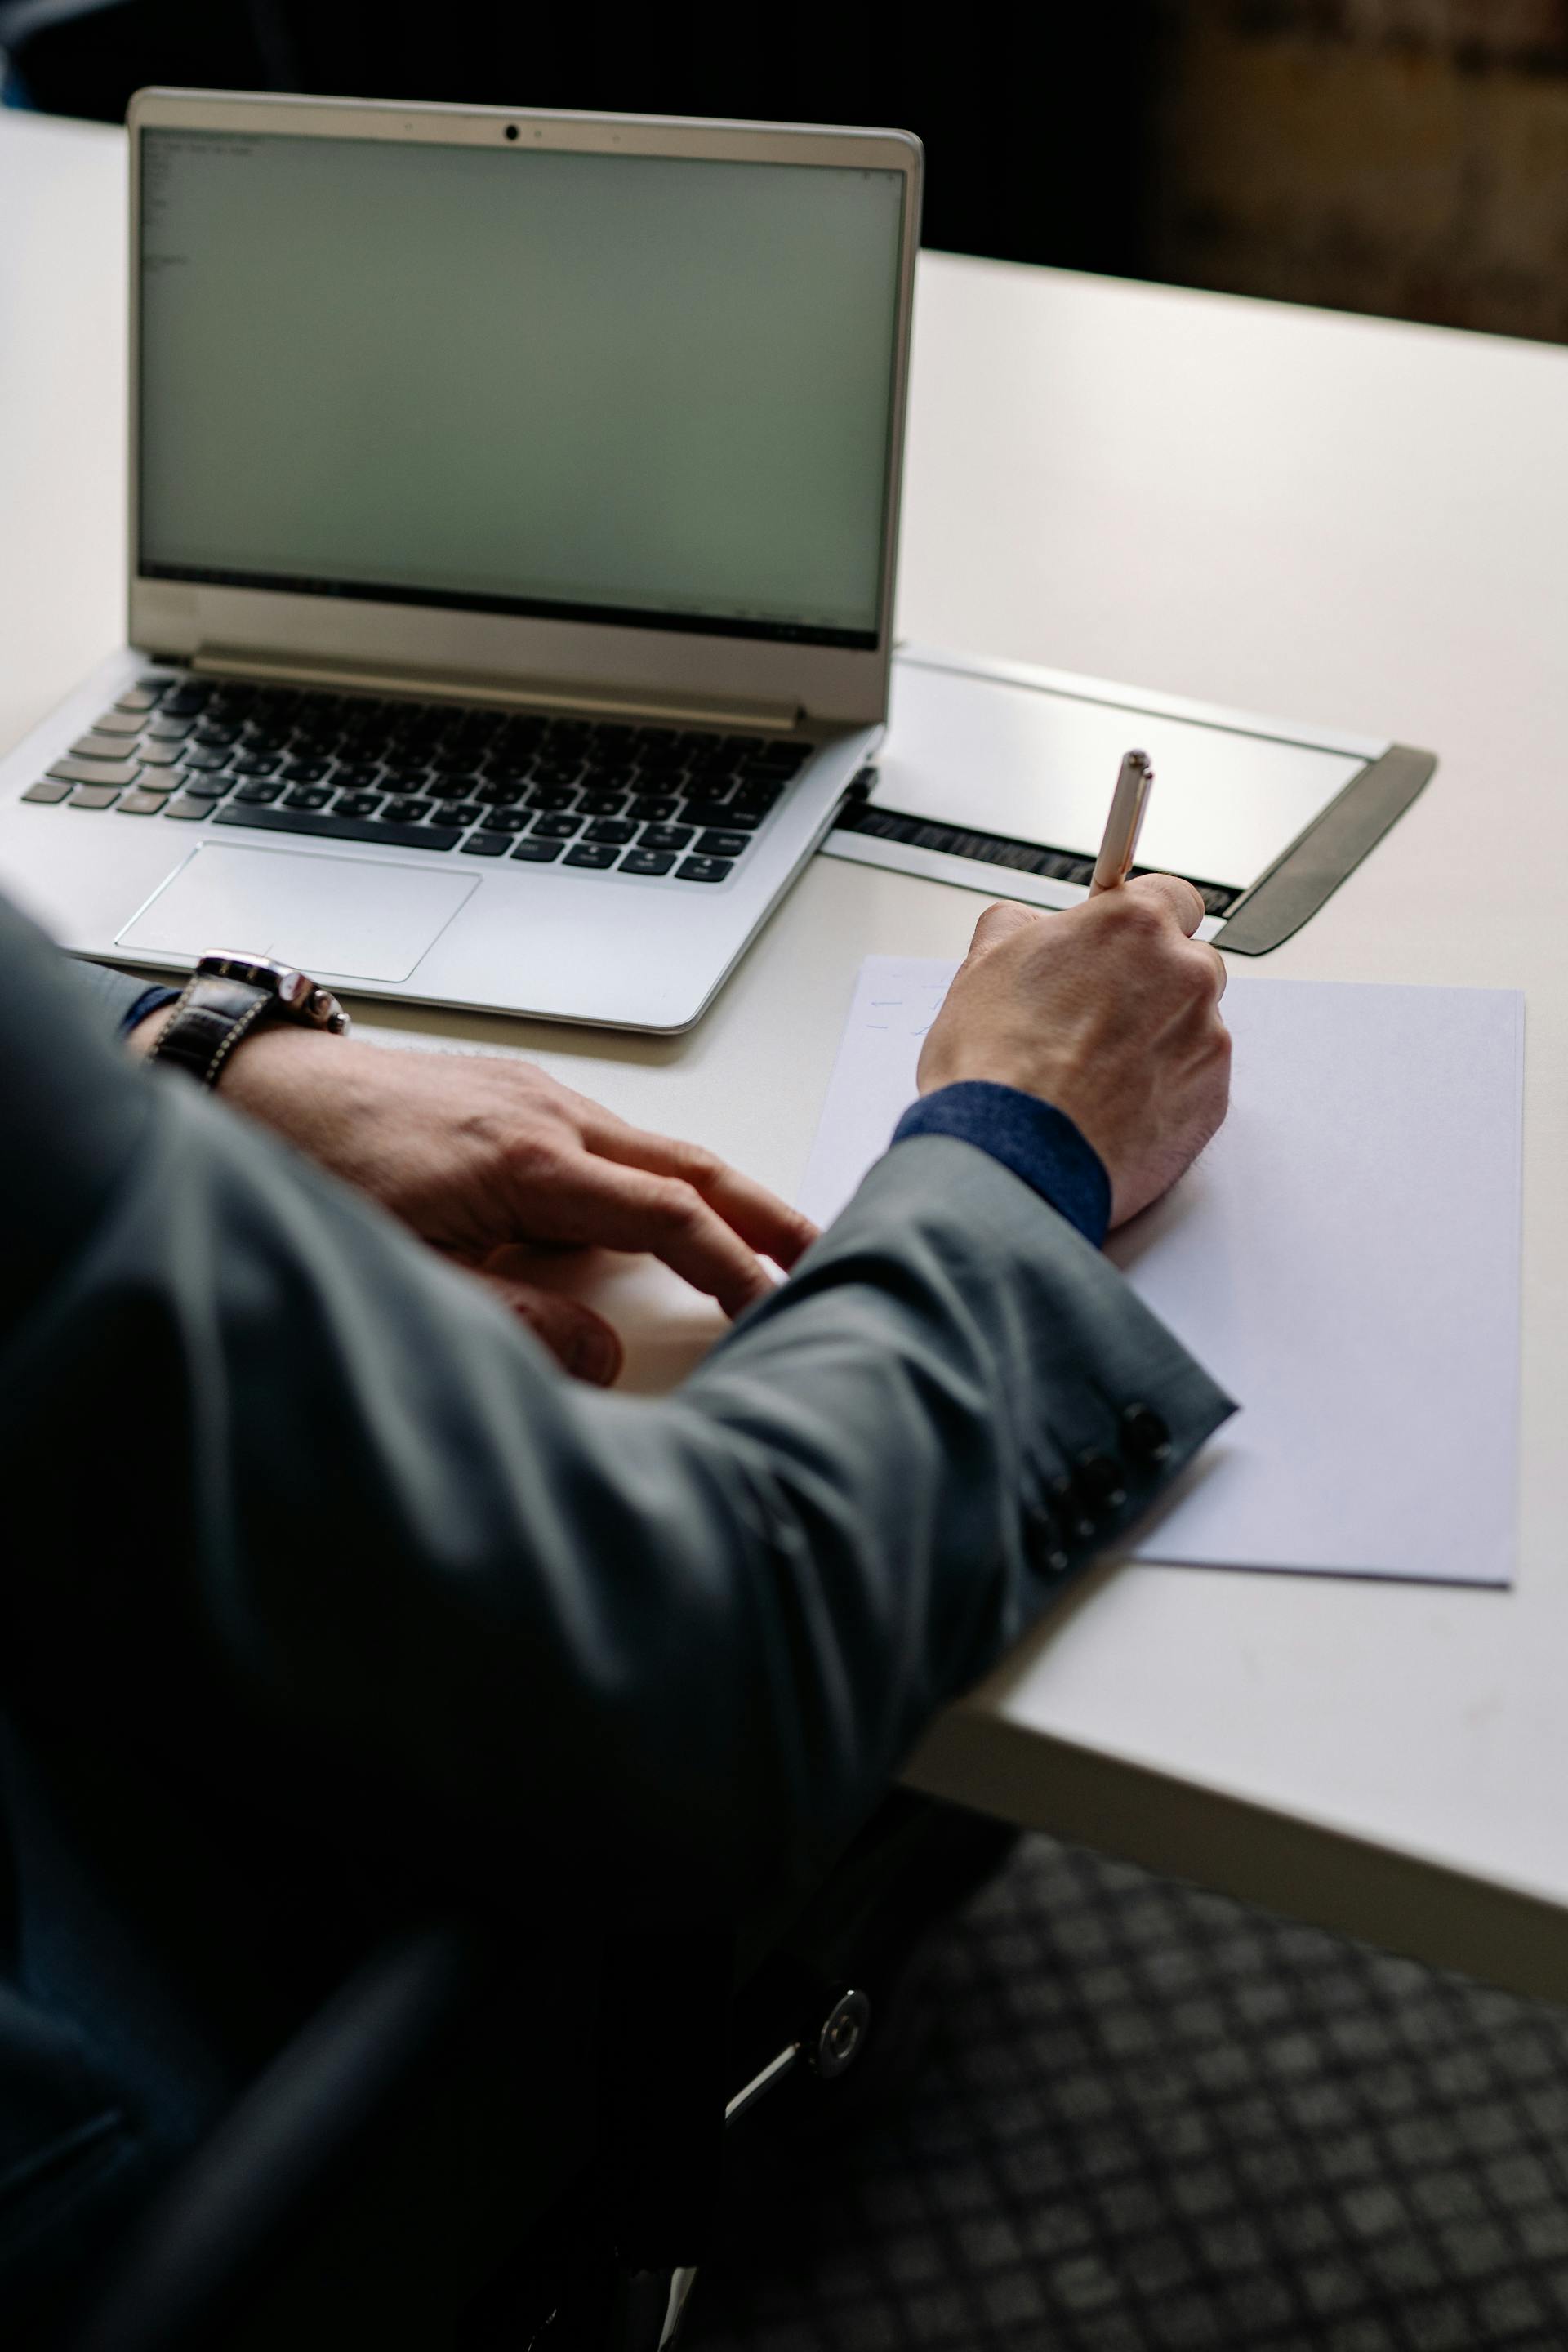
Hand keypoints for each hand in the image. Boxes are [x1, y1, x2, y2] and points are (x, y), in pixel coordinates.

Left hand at [131, 1014, 816, 1380]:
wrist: (257, 1091)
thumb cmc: (321, 1178)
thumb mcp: (413, 1276)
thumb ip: (516, 1323)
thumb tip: (604, 1360)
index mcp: (530, 1162)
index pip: (669, 1215)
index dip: (733, 1266)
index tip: (777, 1305)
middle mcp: (549, 1114)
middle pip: (691, 1165)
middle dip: (765, 1213)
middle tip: (826, 1251)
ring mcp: (536, 1094)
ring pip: (654, 1148)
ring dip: (717, 1192)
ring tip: (763, 1241)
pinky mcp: (515, 1093)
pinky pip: (611, 1139)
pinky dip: (658, 1176)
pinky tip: (656, 1213)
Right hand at [916, 878, 1230, 1226]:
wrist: (1014, 1159)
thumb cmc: (996, 1070)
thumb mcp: (982, 968)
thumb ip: (1016, 927)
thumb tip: (1021, 925)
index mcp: (1133, 926)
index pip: (1173, 897)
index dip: (1142, 925)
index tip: (1123, 945)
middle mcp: (1184, 974)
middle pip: (1189, 962)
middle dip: (1152, 984)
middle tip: (1095, 1018)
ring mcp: (1206, 1038)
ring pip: (1194, 1024)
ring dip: (1157, 1038)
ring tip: (1096, 1073)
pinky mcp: (1213, 1099)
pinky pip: (1197, 1080)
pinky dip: (1164, 1089)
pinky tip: (1113, 1105)